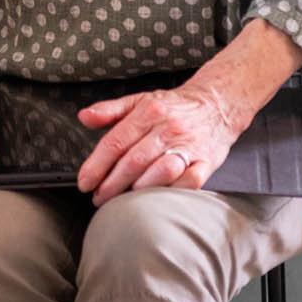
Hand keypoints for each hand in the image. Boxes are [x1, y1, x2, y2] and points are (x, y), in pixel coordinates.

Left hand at [75, 81, 240, 203]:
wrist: (217, 103)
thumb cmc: (173, 107)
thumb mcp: (139, 100)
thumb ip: (110, 110)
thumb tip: (84, 117)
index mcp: (148, 112)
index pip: (115, 142)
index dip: (96, 165)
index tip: (84, 183)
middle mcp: (167, 128)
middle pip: (134, 161)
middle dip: (111, 184)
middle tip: (98, 198)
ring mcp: (188, 145)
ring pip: (160, 172)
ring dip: (139, 190)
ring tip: (124, 201)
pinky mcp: (207, 161)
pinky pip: (189, 182)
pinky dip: (171, 192)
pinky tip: (156, 199)